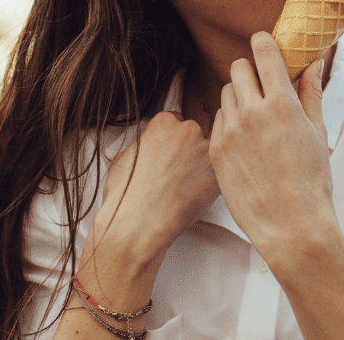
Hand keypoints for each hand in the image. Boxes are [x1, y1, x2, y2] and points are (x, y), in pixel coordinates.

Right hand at [86, 112, 218, 268]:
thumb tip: (149, 145)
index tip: (170, 153)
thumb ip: (145, 143)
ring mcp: (205, 149)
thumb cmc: (127, 193)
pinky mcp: (218, 171)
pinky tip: (194, 194)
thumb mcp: (125, 156)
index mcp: (164, 121)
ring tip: (184, 186)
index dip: (172, 140)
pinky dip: (209, 182)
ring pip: (208, 153)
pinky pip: (217, 171)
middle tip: (177, 172)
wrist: (140, 222)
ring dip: (200, 166)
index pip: (176, 121)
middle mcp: (188, 129)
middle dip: (188, 150)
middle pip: (195, 134)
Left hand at [209, 31, 338, 277]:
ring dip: (238, 95)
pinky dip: (229, 120)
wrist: (290, 225)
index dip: (263, 42)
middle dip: (250, 70)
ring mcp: (230, 131)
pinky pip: (217, 119)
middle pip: (238, 68)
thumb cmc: (311, 180)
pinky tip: (244, 138)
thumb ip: (311, 92)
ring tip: (255, 115)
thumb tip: (313, 62)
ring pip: (225, 93)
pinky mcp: (216, 150)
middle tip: (263, 84)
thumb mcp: (317, 131)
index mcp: (281, 103)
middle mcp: (252, 112)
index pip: (263, 52)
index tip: (265, 43)